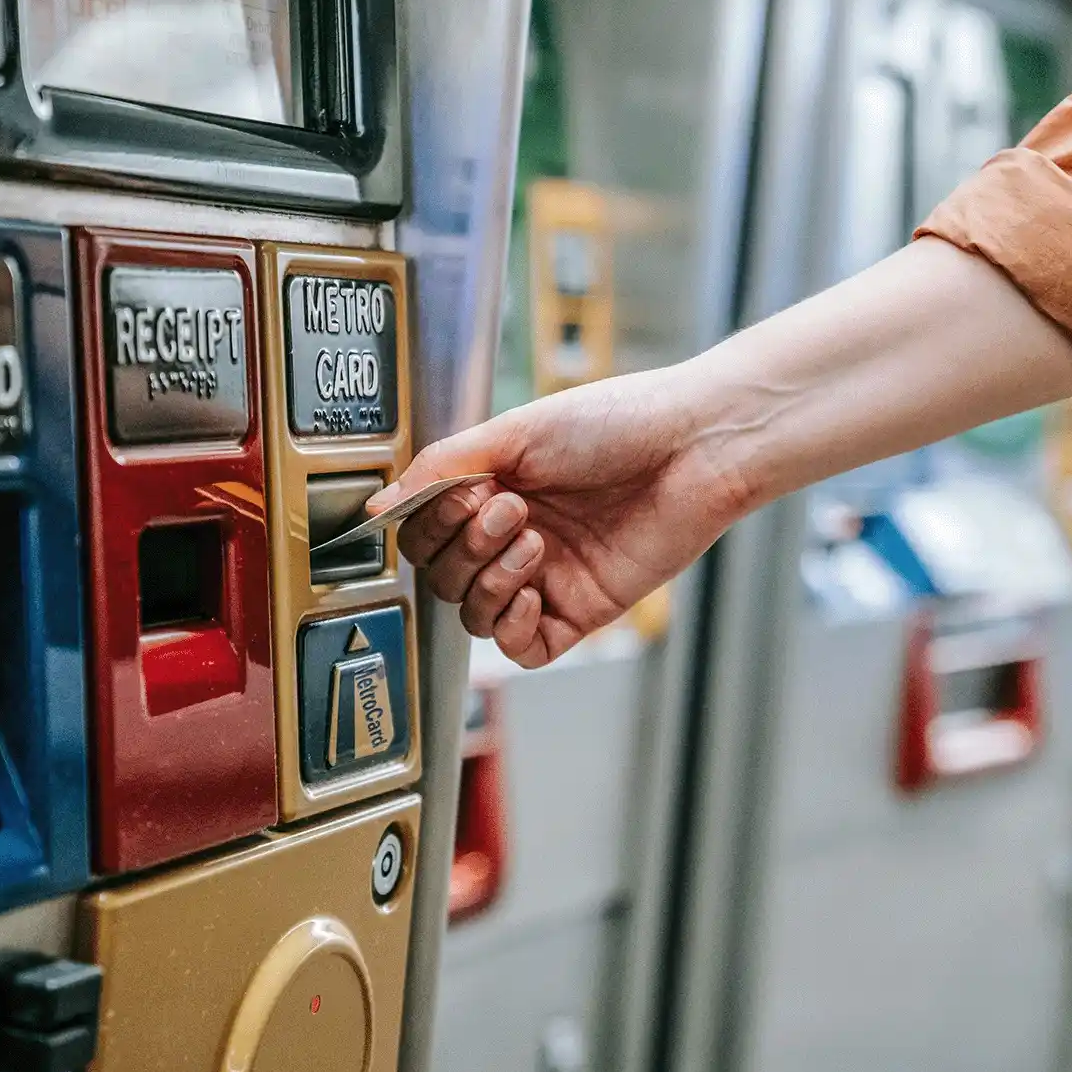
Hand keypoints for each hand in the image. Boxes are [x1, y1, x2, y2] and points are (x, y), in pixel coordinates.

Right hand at [372, 365, 745, 667]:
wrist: (693, 446)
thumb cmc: (617, 423)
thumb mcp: (514, 433)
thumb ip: (441, 469)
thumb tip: (377, 510)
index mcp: (491, 491)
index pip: (423, 533)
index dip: (431, 523)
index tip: (466, 493)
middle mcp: (512, 537)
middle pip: (442, 578)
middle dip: (464, 547)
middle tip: (510, 509)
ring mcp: (545, 577)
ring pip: (473, 614)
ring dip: (489, 579)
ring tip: (533, 538)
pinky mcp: (580, 611)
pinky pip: (521, 648)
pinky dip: (512, 625)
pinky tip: (533, 588)